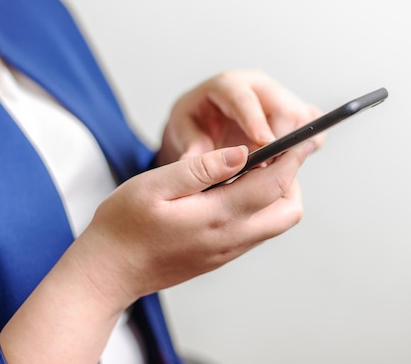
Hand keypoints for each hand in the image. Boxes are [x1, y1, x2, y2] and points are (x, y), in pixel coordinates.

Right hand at [79, 141, 314, 307]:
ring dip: (276, 193)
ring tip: (253, 168)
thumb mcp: (154, 185)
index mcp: (217, 217)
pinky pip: (256, 231)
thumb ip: (201, 168)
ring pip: (276, 223)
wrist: (108, 273)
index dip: (292, 157)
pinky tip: (235, 190)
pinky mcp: (221, 255)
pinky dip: (259, 207)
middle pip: (288, 210)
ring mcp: (228, 250)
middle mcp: (231, 238)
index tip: (302, 137)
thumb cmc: (123, 226)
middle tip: (272, 153)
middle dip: (291, 178)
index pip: (273, 184)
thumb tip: (241, 152)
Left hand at [157, 69, 323, 165]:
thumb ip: (191, 146)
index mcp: (229, 85)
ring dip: (295, 146)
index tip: (264, 144)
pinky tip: (293, 160)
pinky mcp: (294, 110)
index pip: (245, 99)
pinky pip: (313, 124)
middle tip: (268, 170)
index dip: (256, 122)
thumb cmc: (195, 120)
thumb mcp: (183, 129)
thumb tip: (193, 163)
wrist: (206, 117)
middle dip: (281, 143)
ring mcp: (280, 96)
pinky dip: (309, 143)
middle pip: (284, 108)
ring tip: (276, 169)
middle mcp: (259, 86)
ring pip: (303, 117)